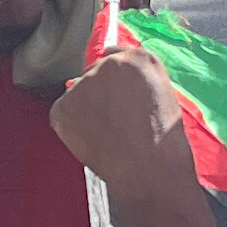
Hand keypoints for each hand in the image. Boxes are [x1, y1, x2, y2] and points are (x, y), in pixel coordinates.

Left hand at [45, 43, 187, 192]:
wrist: (149, 168)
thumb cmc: (163, 139)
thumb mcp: (164, 94)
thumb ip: (140, 77)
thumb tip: (114, 69)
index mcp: (140, 59)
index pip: (116, 57)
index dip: (116, 82)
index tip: (120, 99)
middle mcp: (109, 63)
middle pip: (94, 74)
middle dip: (99, 94)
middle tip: (115, 122)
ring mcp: (83, 83)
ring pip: (78, 93)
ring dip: (85, 109)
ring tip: (107, 135)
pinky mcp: (63, 106)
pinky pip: (63, 112)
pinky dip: (71, 126)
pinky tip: (92, 140)